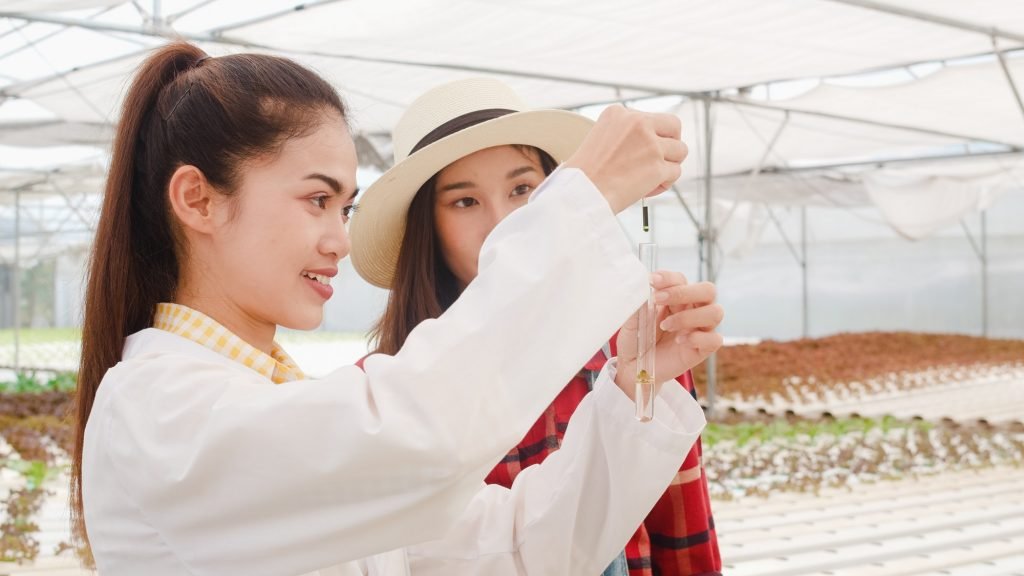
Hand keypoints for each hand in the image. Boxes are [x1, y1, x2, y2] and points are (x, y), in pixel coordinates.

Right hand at [563, 105, 686, 212]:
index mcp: (619, 113)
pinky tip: (647, 190)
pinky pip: (675, 173)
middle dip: (672, 143)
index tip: (639, 154)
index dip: (651, 137)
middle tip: (662, 159)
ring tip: (649, 179)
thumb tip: (655, 143)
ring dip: (668, 166)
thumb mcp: (601, 139)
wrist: (578, 194)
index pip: (651, 118)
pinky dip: (664, 184)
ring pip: (680, 151)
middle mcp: (637, 122)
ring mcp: (650, 144)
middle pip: (674, 126)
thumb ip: (627, 135)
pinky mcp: (657, 167)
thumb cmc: (586, 175)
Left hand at [614, 271, 723, 399]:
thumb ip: (640, 302)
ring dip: (688, 316)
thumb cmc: (636, 339)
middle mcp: (693, 310)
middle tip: (659, 299)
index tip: (652, 281)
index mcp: (676, 298)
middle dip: (684, 292)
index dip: (669, 278)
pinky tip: (679, 341)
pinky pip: (715, 339)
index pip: (682, 279)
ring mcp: (700, 329)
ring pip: (715, 312)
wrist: (635, 367)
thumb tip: (642, 285)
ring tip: (665, 326)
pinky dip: (697, 338)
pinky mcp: (702, 350)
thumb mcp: (632, 319)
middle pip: (708, 290)